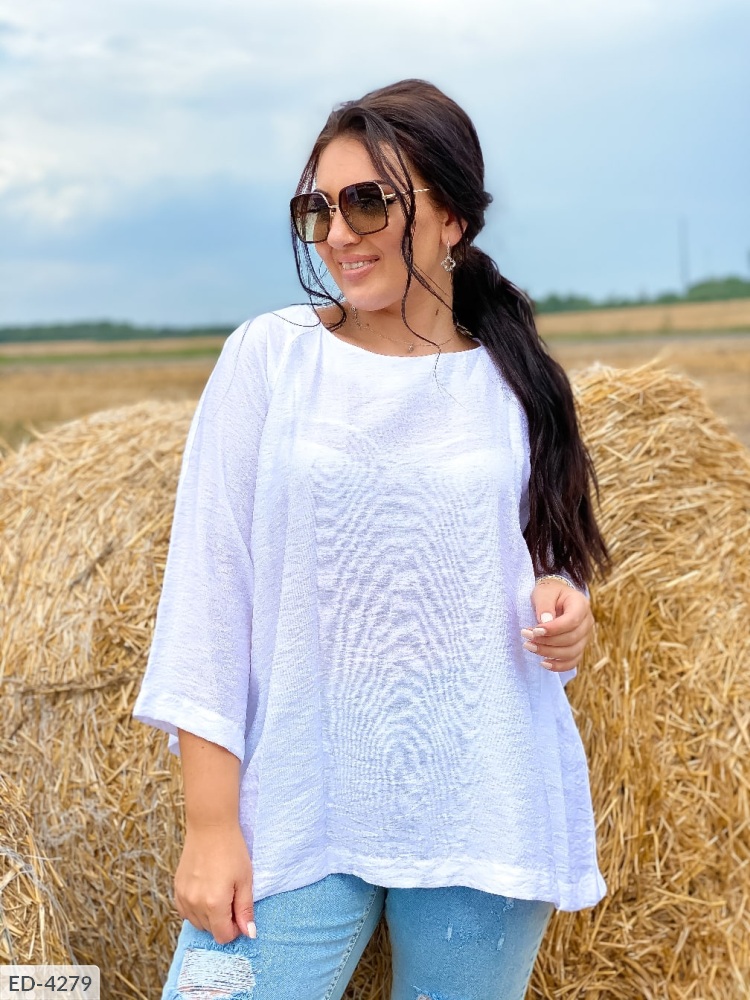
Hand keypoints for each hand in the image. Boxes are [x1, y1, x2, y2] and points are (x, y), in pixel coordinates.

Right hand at [174, 822, 255, 942]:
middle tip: (232, 896)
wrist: (210, 826)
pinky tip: (205, 892)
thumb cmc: (232, 850)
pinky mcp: (176, 888)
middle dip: (223, 921)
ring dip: (209, 916)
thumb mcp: (245, 879)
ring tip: (219, 892)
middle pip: (210, 930)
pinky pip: (185, 911)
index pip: (223, 936)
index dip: (234, 928)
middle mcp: (195, 904)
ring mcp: (183, 896)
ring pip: (197, 922)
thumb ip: (245, 909)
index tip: (239, 911)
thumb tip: (249, 934)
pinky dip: (196, 908)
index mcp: (214, 903)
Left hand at [520, 579, 593, 672]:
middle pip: (572, 638)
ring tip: (529, 646)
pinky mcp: (579, 647)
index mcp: (581, 604)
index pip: (572, 621)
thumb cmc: (549, 592)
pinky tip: (543, 663)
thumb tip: (545, 623)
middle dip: (547, 641)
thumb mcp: (544, 592)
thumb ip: (544, 605)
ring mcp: (585, 636)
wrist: (555, 597)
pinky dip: (559, 666)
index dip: (554, 629)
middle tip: (526, 637)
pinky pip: (573, 661)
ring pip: (572, 652)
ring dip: (549, 653)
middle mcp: (587, 622)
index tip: (535, 631)